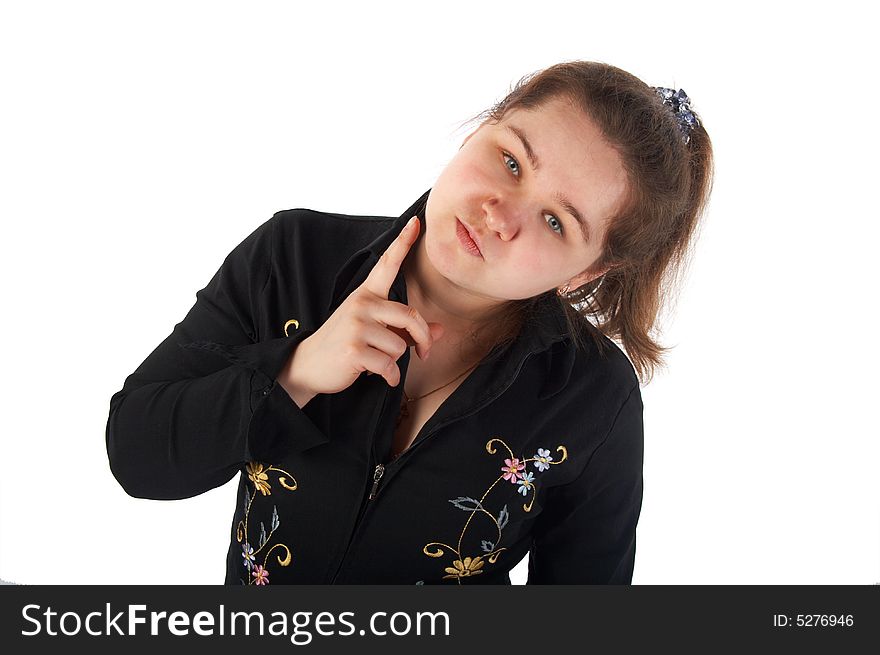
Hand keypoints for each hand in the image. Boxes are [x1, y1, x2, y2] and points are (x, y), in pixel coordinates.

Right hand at [282, 215, 444, 396]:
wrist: (308, 365)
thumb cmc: (344, 344)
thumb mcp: (374, 332)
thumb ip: (406, 330)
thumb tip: (439, 331)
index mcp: (366, 295)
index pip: (387, 264)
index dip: (403, 242)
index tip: (416, 221)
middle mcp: (361, 305)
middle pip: (410, 316)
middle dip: (422, 339)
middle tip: (424, 353)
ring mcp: (356, 326)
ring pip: (400, 346)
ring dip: (396, 361)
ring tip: (379, 362)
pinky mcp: (353, 349)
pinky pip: (389, 365)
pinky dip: (390, 377)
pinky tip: (381, 377)